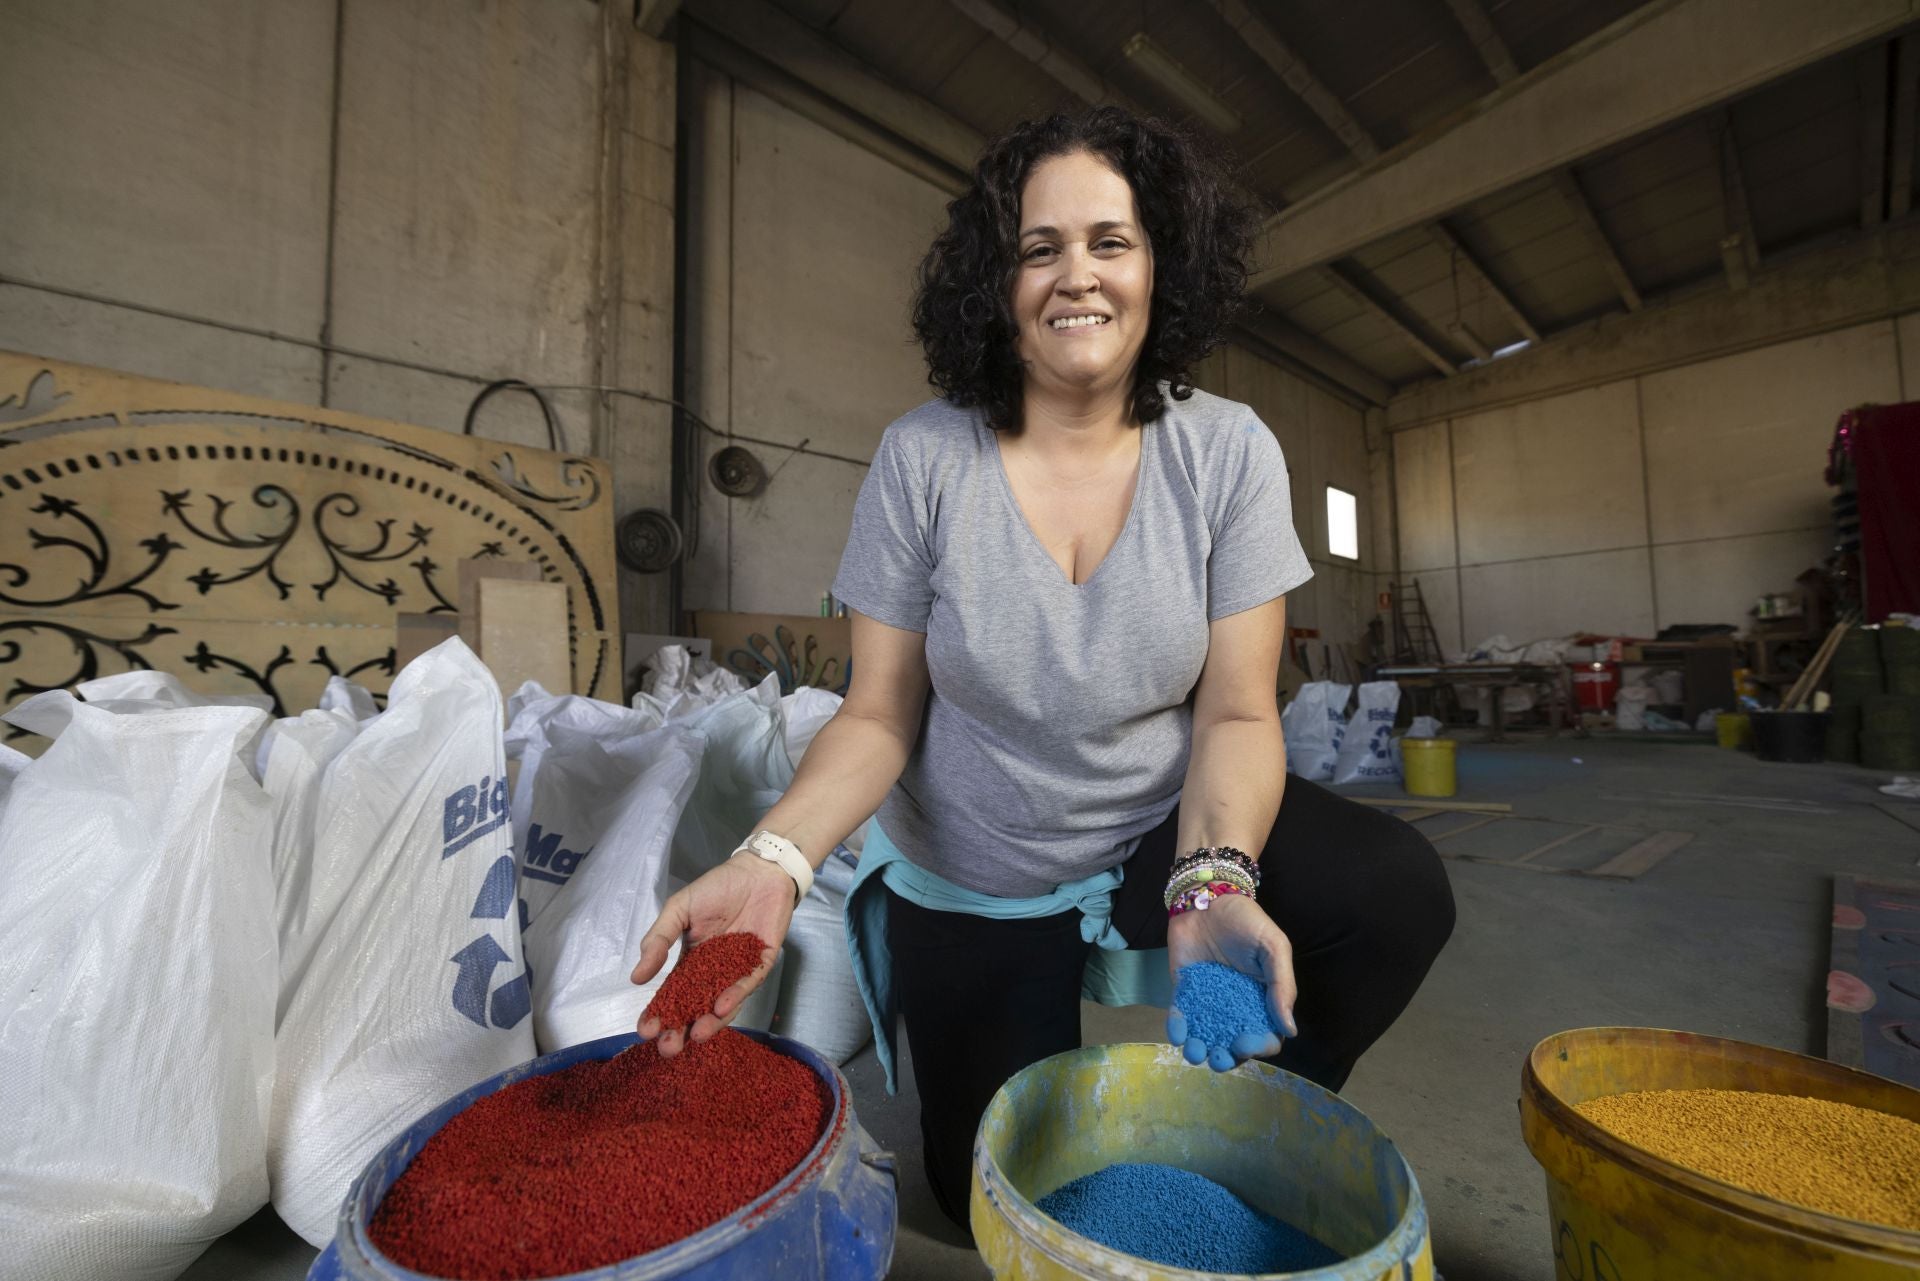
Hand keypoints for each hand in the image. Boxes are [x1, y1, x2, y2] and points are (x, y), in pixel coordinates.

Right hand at [631, 853, 797, 1057]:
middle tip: (668, 1048)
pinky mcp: (760, 965)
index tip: (645, 1030)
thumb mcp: (679, 910)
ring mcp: (737, 970)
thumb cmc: (717, 887)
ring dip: (709, 1022)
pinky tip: (720, 1007)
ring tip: (695, 1036)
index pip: (672, 993)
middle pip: (695, 1006)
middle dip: (682, 1029)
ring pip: (722, 1004)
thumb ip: (658, 940)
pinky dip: (734, 997)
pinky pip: (746, 985)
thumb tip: (637, 978)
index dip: (659, 1012)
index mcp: (690, 960)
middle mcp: (713, 972)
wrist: (758, 870)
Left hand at [1165, 893, 1297, 1071]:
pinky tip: (1178, 1033)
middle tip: (1220, 1057)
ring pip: (1206, 1037)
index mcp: (1263, 1001)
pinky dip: (1177, 1029)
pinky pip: (1180, 1017)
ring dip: (1201, 1051)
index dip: (1258, 1046)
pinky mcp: (1184, 992)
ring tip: (1196, 1052)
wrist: (1206, 897)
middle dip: (1227, 1058)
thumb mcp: (1274, 947)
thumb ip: (1282, 986)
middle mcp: (1236, 1008)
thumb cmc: (1246, 921)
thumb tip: (1289, 1030)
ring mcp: (1208, 1002)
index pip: (1265, 1036)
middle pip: (1234, 1045)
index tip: (1246, 1042)